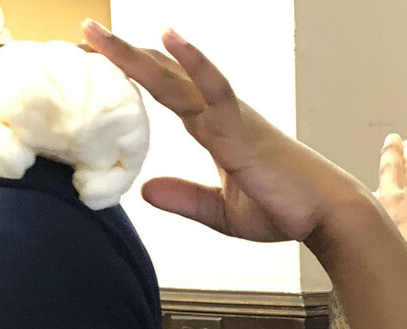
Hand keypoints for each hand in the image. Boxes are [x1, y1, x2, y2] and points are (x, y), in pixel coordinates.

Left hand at [82, 21, 368, 249]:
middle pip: (161, 75)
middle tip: (79, 39)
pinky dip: (195, 63)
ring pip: (175, 77)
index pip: (165, 93)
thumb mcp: (223, 212)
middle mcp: (220, 115)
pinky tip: (172, 38)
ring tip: (94, 34)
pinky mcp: (243, 131)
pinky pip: (215, 91)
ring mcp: (230, 119)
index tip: (93, 65)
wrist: (327, 216)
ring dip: (133, 55)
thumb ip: (186, 199)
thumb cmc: (287, 209)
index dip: (131, 76)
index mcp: (216, 130)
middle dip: (119, 56)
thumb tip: (145, 191)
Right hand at [376, 124, 406, 291]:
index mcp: (376, 217)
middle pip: (394, 166)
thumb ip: (388, 251)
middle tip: (398, 137)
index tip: (380, 171)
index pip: (377, 192)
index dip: (378, 182)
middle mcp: (392, 200)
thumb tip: (398, 261)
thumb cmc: (387, 279)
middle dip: (397, 150)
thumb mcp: (379, 261)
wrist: (393, 279)